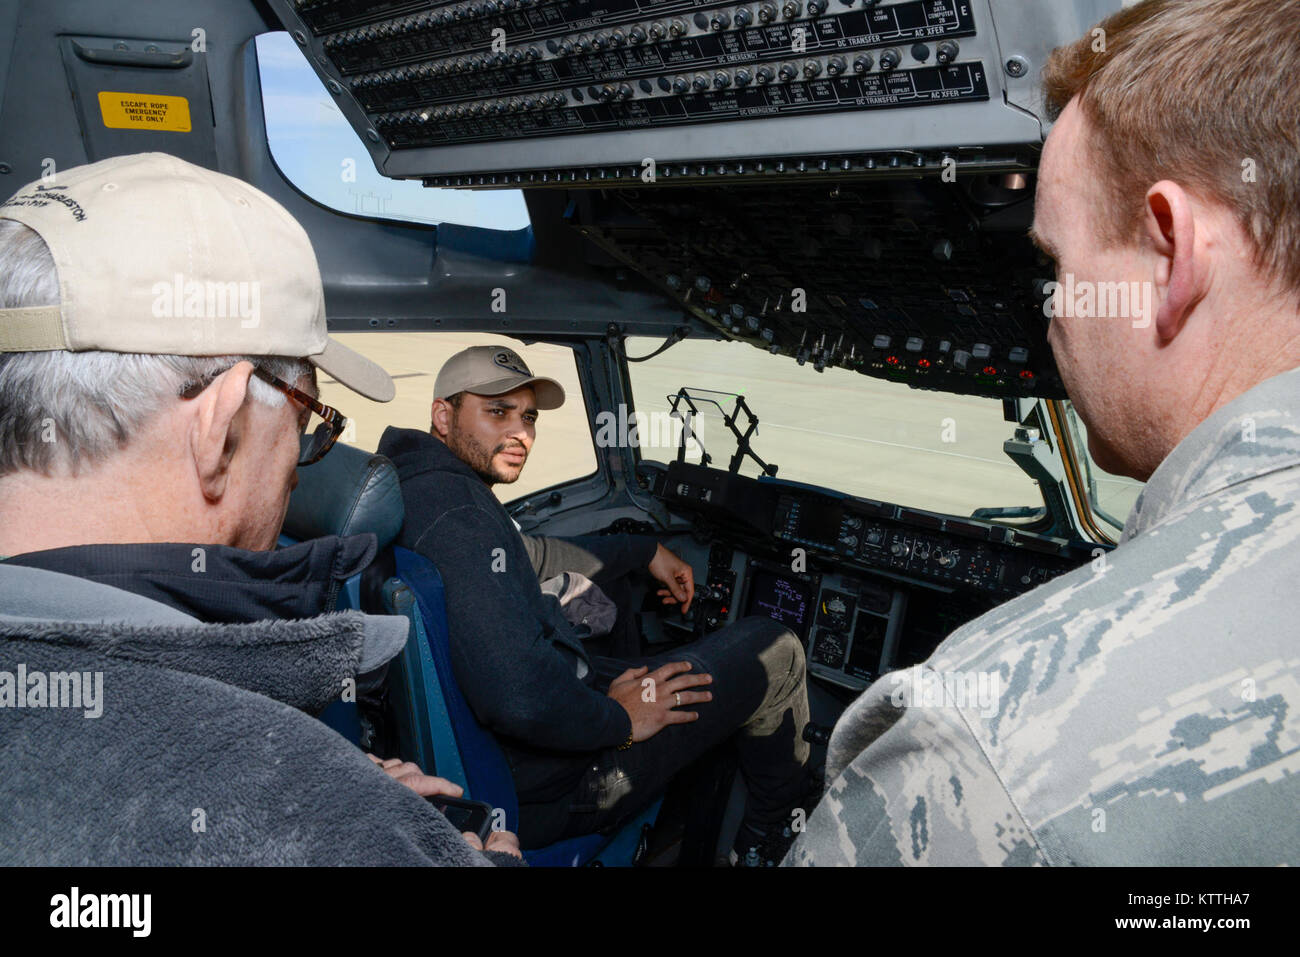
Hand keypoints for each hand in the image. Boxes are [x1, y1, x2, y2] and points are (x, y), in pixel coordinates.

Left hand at [368, 755, 522, 857]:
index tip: (455, 791)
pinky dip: (386, 767)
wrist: (320, 830)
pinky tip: (389, 774)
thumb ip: (414, 815)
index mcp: (388, 793)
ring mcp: (364, 775)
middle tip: (437, 792)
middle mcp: (377, 779)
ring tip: (414, 784)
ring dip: (408, 772)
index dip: (443, 785)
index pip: (422, 783)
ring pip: (396, 763)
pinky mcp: (353, 774)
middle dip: (428, 779)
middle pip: (412, 770)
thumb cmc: (356, 831)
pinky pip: (376, 762)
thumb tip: (435, 812)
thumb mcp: (393, 824)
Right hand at [606, 661, 712, 742]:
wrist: (613, 720)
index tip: (690, 666)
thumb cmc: (615, 702)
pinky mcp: (663, 718)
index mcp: (650, 680)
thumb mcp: (619, 681)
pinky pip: (680, 716)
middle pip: (683, 681)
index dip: (681, 666)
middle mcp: (659, 690)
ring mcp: (662, 704)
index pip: (670, 669)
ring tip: (709, 695)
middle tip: (709, 678)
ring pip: (686, 697)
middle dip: (698, 679)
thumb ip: (632, 672)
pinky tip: (696, 715)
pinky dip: (689, 716)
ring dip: (699, 696)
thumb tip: (645, 668)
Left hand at [648, 543, 694, 614]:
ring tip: (661, 594)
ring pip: (675, 589)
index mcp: (686, 572)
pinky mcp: (669, 574)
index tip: (684, 609)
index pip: (690, 590)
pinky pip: (670, 585)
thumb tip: (683, 599)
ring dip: (668, 593)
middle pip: (682, 591)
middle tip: (667, 601)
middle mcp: (682, 573)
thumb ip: (676, 590)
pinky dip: (665, 589)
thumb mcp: (668, 578)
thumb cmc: (659, 560)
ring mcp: (676, 574)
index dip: (687, 601)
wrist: (648, 553)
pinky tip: (659, 590)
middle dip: (674, 597)